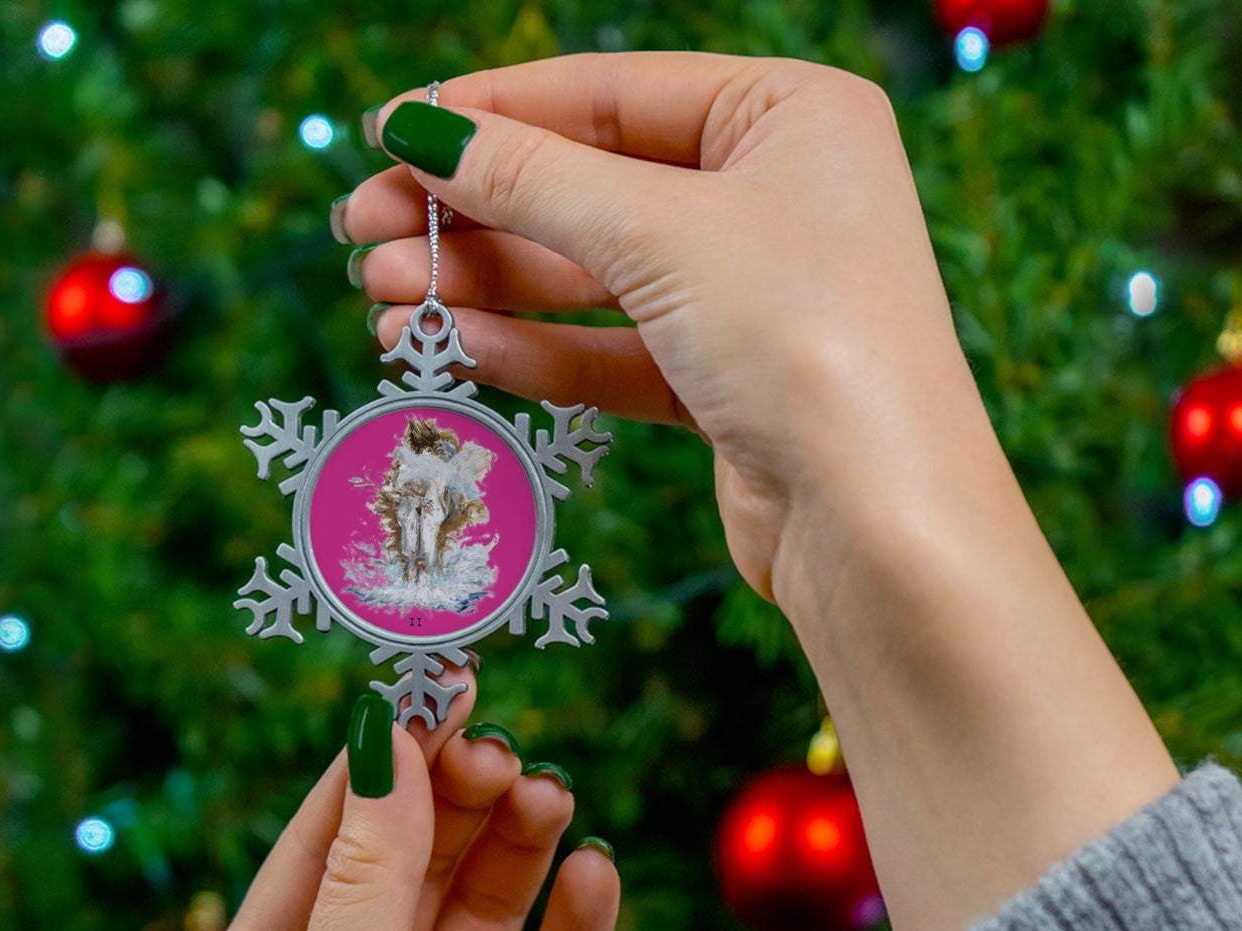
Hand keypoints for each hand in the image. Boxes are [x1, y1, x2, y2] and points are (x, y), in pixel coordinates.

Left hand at [190, 676, 618, 930]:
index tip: (437, 682)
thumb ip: (368, 879)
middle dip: (458, 799)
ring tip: (549, 798)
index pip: (331, 835)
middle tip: (503, 751)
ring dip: (519, 849)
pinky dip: (577, 928)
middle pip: (417, 861)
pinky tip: (595, 877)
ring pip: (487, 910)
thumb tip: (386, 738)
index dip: (384, 757)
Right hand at [342, 53, 986, 603]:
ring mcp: (752, 298)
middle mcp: (776, 199)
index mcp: (790, 116)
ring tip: (385, 303)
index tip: (387, 134)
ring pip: (594, 280)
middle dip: (474, 215)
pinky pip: (615, 353)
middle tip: (362, 236)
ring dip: (488, 289)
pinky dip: (538, 352)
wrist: (878, 525)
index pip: (610, 94)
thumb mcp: (659, 233)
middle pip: (591, 189)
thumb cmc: (804, 341)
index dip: (491, 113)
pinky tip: (458, 350)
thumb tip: (419, 130)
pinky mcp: (728, 388)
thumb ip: (532, 179)